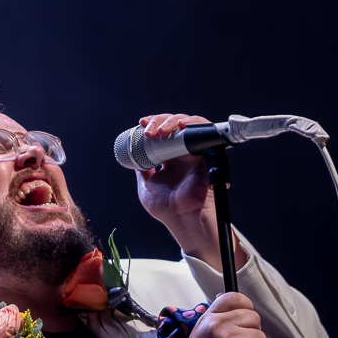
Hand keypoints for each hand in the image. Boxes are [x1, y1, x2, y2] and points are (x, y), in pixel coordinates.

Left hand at [134, 113, 245, 271]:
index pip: (160, 134)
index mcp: (167, 160)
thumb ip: (141, 170)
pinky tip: (181, 126)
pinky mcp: (204, 153)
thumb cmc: (165, 207)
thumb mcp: (145, 186)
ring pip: (185, 124)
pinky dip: (193, 123)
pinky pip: (203, 131)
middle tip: (148, 130)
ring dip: (171, 121)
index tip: (140, 125)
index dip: (151, 125)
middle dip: (158, 121)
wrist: (180, 217)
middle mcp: (180, 154)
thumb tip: (132, 156)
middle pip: (171, 126)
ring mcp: (192, 153)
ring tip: (160, 130)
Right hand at [177, 293, 266, 337]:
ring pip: (260, 337)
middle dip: (252, 334)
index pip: (233, 297)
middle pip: (253, 317)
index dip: (245, 306)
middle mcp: (218, 326)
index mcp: (208, 319)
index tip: (246, 319)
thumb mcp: (200, 336)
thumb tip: (228, 299)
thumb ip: (215, 318)